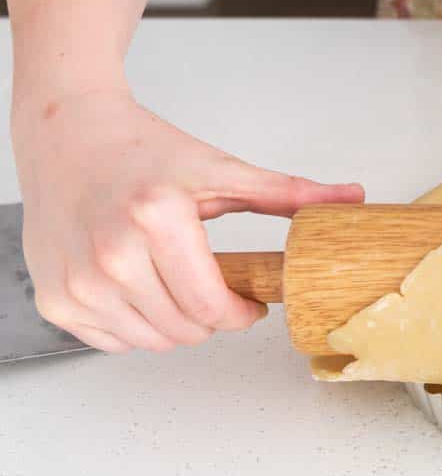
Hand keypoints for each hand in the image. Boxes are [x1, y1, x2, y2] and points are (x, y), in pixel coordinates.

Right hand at [12, 87, 364, 352]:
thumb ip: (288, 193)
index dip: (242, 313)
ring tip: (176, 282)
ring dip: (176, 324)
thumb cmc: (142, 149)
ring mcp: (78, 280)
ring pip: (152, 341)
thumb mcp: (220, 168)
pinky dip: (136, 325)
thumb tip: (351, 198)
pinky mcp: (56, 297)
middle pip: (185, 330)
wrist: (68, 134)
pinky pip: (113, 341)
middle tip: (214, 286)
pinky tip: (141, 287)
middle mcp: (111, 253)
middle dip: (213, 316)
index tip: (250, 302)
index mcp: (157, 217)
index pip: (212, 306)